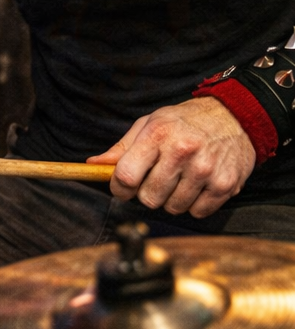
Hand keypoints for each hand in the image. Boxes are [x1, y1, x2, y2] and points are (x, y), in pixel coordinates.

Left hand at [88, 97, 255, 217]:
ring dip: (172, 199)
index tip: (124, 186)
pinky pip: (197, 212)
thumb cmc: (187, 121)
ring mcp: (205, 170)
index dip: (119, 187)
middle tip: (158, 178)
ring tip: (180, 179)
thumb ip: (122, 148)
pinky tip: (198, 185)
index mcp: (158, 135)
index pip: (126, 176)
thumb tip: (93, 165)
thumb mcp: (151, 124)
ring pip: (173, 208)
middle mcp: (182, 152)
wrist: (236, 116)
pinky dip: (195, 204)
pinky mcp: (225, 185)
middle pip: (149, 198)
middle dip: (148, 193)